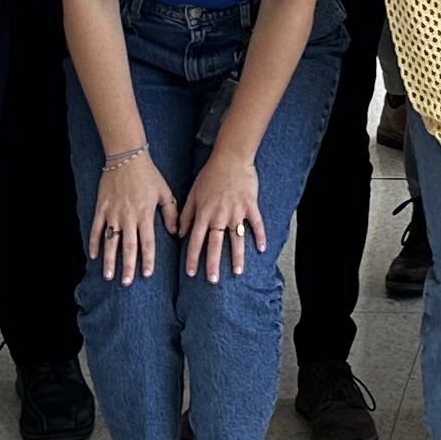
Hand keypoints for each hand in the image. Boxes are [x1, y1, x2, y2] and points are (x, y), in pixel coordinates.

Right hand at [88, 145, 178, 283]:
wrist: (127, 156)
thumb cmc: (148, 175)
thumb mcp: (165, 191)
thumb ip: (171, 212)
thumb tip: (176, 232)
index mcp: (145, 213)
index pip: (147, 241)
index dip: (148, 259)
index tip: (147, 274)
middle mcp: (128, 216)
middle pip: (128, 246)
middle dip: (127, 266)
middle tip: (126, 283)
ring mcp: (113, 213)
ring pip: (110, 241)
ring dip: (109, 260)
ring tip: (109, 276)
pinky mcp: (101, 208)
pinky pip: (96, 228)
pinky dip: (94, 242)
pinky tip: (93, 256)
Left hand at [181, 143, 268, 279]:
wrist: (231, 158)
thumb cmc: (210, 175)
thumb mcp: (193, 193)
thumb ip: (186, 214)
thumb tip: (178, 233)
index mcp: (204, 214)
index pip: (195, 240)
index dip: (192, 257)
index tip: (191, 273)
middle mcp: (219, 216)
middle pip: (215, 244)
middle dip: (213, 264)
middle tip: (212, 281)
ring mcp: (236, 212)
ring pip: (236, 239)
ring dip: (236, 257)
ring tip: (237, 272)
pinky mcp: (251, 206)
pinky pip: (256, 224)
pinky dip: (260, 236)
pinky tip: (261, 249)